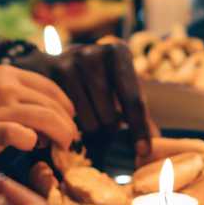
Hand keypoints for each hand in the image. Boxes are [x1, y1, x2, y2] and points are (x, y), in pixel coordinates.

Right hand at [0, 64, 79, 154]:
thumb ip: (18, 98)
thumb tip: (45, 123)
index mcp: (10, 74)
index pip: (50, 89)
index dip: (65, 106)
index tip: (69, 119)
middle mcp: (6, 87)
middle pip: (51, 106)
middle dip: (66, 126)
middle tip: (69, 140)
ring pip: (43, 118)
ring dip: (59, 135)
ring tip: (60, 146)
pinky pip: (15, 133)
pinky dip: (29, 139)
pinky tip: (30, 144)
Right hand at [10, 41, 155, 155]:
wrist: (52, 66)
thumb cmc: (96, 81)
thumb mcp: (120, 86)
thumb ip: (137, 112)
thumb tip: (153, 146)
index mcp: (119, 52)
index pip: (134, 100)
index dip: (139, 130)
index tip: (143, 152)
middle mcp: (94, 53)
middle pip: (110, 115)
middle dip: (110, 128)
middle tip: (105, 122)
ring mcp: (70, 62)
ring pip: (89, 122)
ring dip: (92, 129)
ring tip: (88, 117)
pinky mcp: (50, 77)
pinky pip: (67, 119)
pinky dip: (72, 126)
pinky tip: (71, 116)